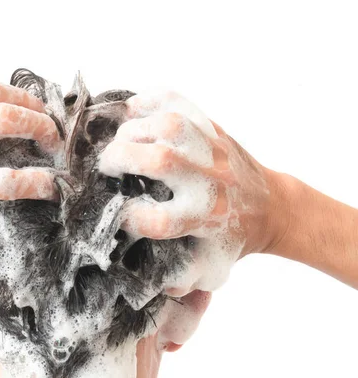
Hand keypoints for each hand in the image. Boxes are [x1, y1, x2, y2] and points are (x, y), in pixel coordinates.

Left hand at [0, 81, 60, 265]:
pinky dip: (7, 95)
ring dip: (27, 104)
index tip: (55, 187)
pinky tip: (17, 108)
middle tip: (55, 144)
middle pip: (5, 120)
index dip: (39, 183)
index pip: (5, 180)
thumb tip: (5, 246)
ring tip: (43, 119)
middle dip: (41, 129)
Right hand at [99, 91, 283, 293]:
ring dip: (135, 129)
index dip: (126, 218)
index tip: (116, 216)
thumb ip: (177, 278)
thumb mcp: (209, 269)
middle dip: (122, 159)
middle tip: (106, 166)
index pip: (156, 220)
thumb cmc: (231, 240)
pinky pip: (182, 103)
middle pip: (160, 163)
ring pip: (170, 127)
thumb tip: (139, 278)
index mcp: (203, 221)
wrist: (271, 208)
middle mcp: (207, 184)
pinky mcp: (213, 130)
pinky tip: (135, 109)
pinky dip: (153, 98)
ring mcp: (211, 152)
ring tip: (120, 139)